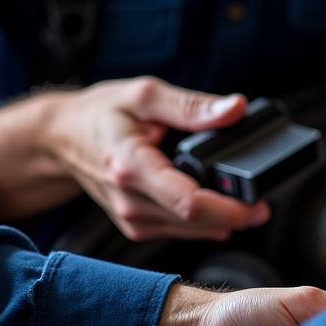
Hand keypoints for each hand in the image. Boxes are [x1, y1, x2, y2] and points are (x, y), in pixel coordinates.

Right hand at [45, 77, 271, 241]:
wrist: (61, 138)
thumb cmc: (102, 114)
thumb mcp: (146, 94)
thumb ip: (192, 105)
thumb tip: (235, 108)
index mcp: (131, 165)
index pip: (186, 201)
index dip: (228, 208)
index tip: (258, 204)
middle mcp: (129, 199)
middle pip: (194, 221)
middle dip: (235, 216)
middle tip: (265, 204)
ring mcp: (130, 217)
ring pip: (189, 231)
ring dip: (222, 221)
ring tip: (248, 202)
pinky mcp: (135, 224)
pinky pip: (178, 230)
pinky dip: (202, 221)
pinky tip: (218, 207)